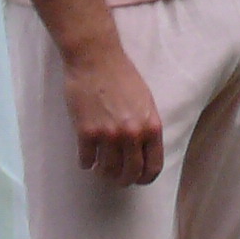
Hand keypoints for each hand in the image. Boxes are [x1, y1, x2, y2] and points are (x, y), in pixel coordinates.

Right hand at [66, 47, 165, 184]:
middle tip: (116, 178)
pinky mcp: (87, 132)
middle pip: (130, 173)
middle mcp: (132, 134)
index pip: (153, 166)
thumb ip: (146, 126)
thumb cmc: (121, 76)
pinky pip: (86, 160)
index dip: (144, 178)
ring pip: (107, 170)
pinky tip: (86, 159)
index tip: (137, 179)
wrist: (96, 58)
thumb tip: (143, 150)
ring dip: (103, 173)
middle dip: (123, 180)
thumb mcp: (145, 101)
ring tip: (100, 169)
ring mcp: (109, 134)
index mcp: (151, 127)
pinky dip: (86, 163)